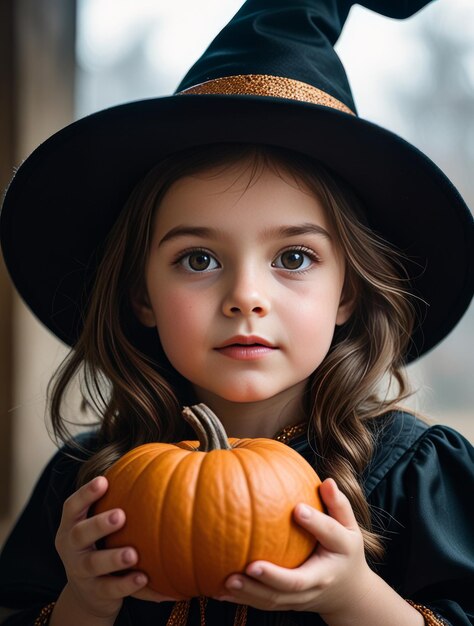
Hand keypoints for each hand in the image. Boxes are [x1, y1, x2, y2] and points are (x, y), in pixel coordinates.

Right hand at [55, 476, 173, 620]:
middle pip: (79, 534)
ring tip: (133, 554)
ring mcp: (80, 572)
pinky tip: (145, 578)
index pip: (72, 506)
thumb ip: (121, 498)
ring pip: (93, 565)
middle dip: (99, 524)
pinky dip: (127, 585)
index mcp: (72, 524)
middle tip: (120, 516)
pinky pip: (110, 589)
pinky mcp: (94, 593)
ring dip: (113, 558)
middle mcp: (71, 547)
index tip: (104, 480)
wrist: (88, 593)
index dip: (86, 494)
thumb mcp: (101, 522)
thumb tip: (170, 456)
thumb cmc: (102, 542)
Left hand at [214, 479, 376, 620]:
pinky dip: (242, 598)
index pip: (329, 535)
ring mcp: (302, 596)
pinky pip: (263, 603)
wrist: (348, 594)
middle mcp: (320, 579)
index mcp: (339, 551)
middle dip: (273, 577)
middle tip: (251, 566)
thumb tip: (328, 481)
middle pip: (297, 582)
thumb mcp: (349, 525)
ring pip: (276, 599)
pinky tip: (218, 590)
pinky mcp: (287, 603)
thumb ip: (338, 503)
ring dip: (250, 593)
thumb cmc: (343, 549)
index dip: (315, 523)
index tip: (297, 509)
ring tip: (227, 581)